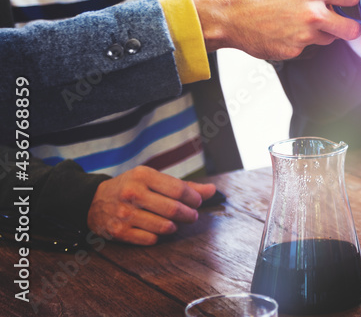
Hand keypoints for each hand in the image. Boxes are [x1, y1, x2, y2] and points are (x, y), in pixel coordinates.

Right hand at [87, 166, 214, 244]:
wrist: (93, 201)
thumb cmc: (131, 187)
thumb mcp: (153, 179)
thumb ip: (183, 185)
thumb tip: (212, 190)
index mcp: (143, 175)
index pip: (178, 189)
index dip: (194, 198)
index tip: (197, 202)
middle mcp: (133, 193)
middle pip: (172, 209)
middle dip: (188, 214)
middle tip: (191, 216)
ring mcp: (124, 214)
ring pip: (163, 226)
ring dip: (174, 227)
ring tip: (175, 224)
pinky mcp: (119, 232)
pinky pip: (149, 239)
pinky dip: (158, 237)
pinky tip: (157, 231)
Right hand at [193, 0, 360, 59]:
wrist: (230, 15)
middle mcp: (313, 14)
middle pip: (351, 28)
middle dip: (350, 25)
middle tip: (342, 21)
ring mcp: (304, 35)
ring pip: (330, 38)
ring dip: (324, 32)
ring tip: (303, 21)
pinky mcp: (294, 50)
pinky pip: (309, 47)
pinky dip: (303, 41)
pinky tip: (288, 30)